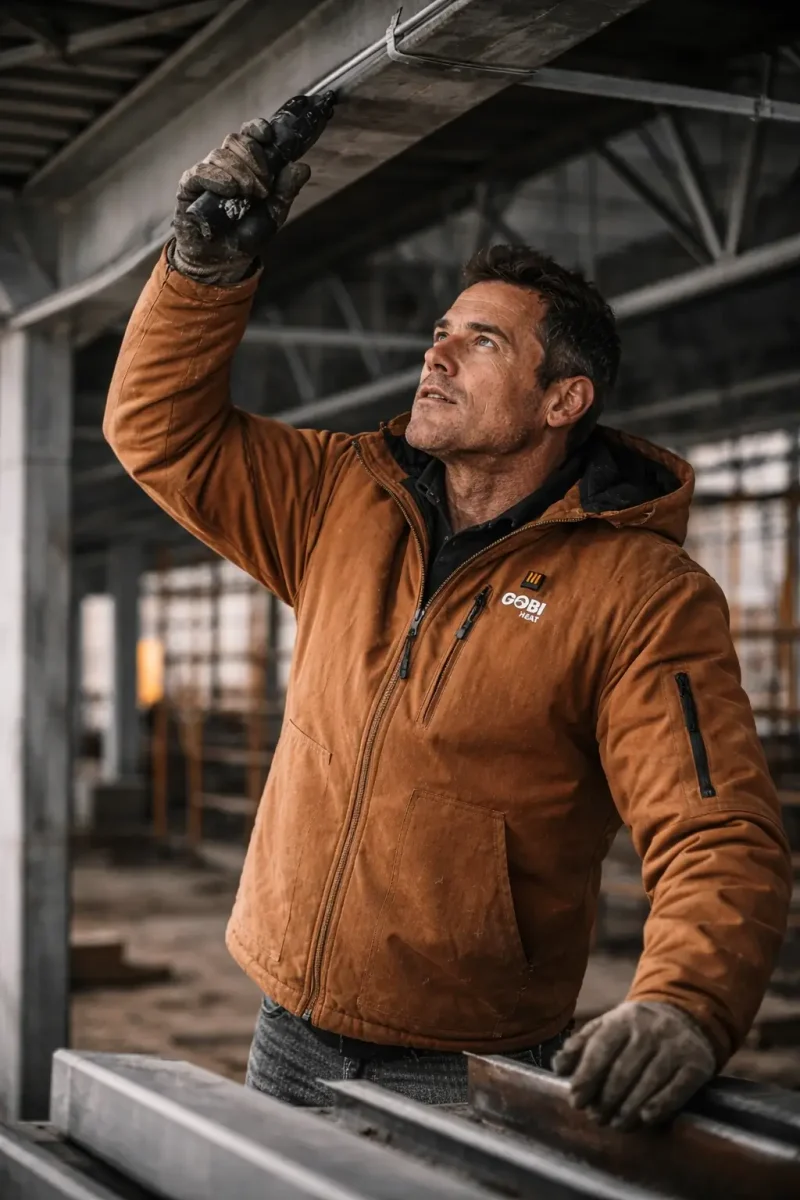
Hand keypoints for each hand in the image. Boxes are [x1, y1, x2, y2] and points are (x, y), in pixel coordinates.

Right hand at [171, 92, 334, 284]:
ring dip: (239, 172)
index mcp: (246, 165)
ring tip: (249, 195)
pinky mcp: (189, 187)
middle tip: (263, 187)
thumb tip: (302, 167)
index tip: (268, 136)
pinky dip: (216, 177)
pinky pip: (200, 172)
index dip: (257, 129)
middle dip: (254, 159)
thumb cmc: (246, 235)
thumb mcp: (273, 215)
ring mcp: (206, 173)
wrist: (223, 261)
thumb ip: (286, 191)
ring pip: (220, 155)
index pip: (249, 134)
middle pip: (236, 141)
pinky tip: (229, 189)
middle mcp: (225, 164)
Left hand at [552, 1000, 715, 1130]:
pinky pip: (677, 1090)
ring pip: (648, 1083)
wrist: (684, 1016)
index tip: (575, 1099)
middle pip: (623, 1071)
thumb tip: (558, 1067)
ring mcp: (674, 1047)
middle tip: (595, 1117)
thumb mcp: (607, 1026)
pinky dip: (660, 1106)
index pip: (600, 1048)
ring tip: (615, 1124)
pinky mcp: (696, 1064)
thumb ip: (581, 1044)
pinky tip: (644, 1118)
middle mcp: (650, 1030)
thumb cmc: (635, 1028)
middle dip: (605, 1099)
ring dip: (628, 1109)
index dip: (586, 1076)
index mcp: (623, 1018)